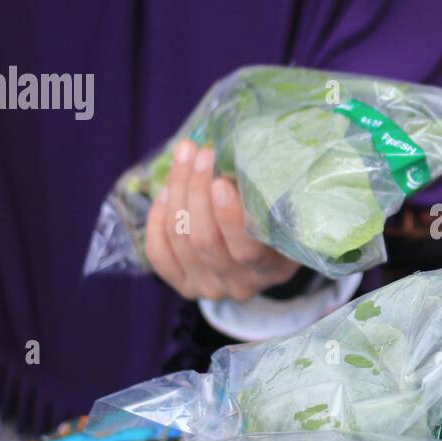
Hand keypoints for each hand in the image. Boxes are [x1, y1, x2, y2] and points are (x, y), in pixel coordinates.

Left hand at [144, 140, 298, 300]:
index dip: (229, 216)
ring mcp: (208, 287)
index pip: (247, 249)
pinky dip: (158, 218)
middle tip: (199, 153)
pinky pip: (159, 252)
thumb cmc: (276, 224)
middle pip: (205, 240)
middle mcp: (239, 285)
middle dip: (196, 191)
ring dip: (176, 192)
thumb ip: (263, 195)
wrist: (261, 257)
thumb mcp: (283, 213)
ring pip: (179, 239)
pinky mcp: (183, 285)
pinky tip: (167, 191)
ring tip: (184, 158)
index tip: (220, 180)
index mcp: (272, 269)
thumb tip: (230, 158)